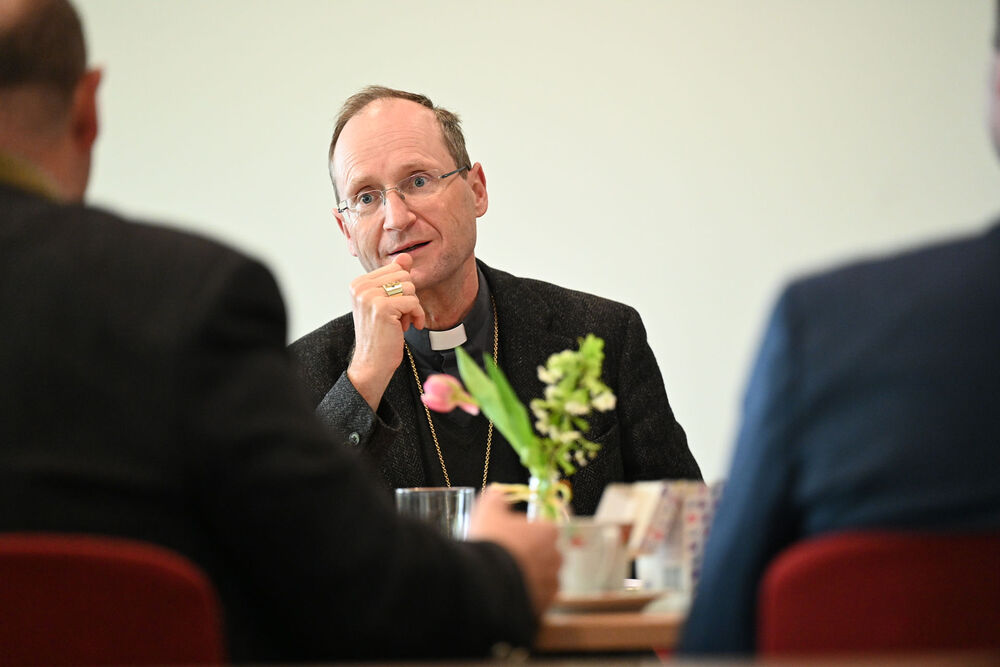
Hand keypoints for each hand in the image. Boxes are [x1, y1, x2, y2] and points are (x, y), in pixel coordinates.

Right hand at [346, 253, 425, 409]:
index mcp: (359, 283)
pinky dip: (417, 315)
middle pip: (404, 276)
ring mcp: (369, 296)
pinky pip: (412, 302)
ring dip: (413, 307)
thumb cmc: (381, 335)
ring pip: (409, 287)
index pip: (395, 269)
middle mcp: (360, 286)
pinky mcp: (382, 307)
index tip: (397, 308)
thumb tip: (407, 256)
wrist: (372, 363)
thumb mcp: (386, 303)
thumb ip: (395, 278)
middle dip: (409, 297)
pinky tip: (410, 327)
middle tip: (401, 317)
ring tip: (403, 323)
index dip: (402, 289)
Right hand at [469, 485, 560, 617]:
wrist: (485, 582)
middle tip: (507, 557)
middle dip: (530, 555)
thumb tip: (497, 492)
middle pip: (546, 553)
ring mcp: (551, 584)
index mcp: (548, 532)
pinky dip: (526, 596)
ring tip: (505, 577)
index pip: (546, 528)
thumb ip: (496, 499)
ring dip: (529, 577)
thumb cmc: (490, 542)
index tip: (513, 535)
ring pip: (543, 578)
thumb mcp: (487, 511)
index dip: (528, 530)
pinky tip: (508, 592)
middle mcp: (556, 557)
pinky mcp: (544, 605)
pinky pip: (538, 598)